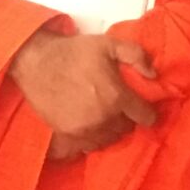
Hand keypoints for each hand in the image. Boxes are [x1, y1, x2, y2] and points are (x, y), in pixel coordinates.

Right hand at [8, 29, 159, 158]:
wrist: (36, 62)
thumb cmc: (74, 51)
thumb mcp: (108, 44)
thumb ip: (136, 55)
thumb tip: (153, 75)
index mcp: (117, 96)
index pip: (145, 116)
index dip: (145, 111)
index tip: (139, 106)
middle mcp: (103, 117)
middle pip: (126, 129)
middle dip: (125, 119)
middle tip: (117, 107)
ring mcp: (84, 128)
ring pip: (109, 139)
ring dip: (109, 130)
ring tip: (102, 117)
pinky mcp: (67, 135)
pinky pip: (89, 146)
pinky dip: (92, 138)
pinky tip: (89, 126)